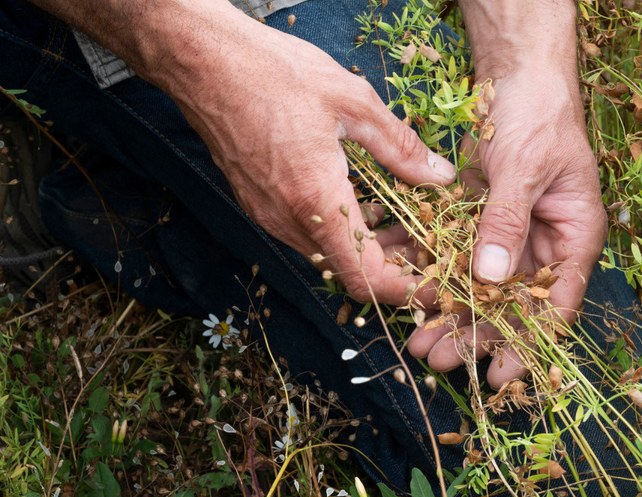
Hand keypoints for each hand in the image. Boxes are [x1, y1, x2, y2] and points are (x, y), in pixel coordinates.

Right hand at [148, 7, 456, 304]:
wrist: (202, 61)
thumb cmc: (273, 73)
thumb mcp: (353, 102)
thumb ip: (399, 147)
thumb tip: (439, 176)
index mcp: (315, 199)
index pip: (365, 277)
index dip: (405, 290)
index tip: (435, 283)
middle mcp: (287, 219)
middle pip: (350, 272)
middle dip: (395, 266)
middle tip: (431, 243)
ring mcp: (268, 215)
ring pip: (329, 254)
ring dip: (368, 248)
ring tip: (405, 221)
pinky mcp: (258, 205)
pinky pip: (307, 234)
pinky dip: (341, 231)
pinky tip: (364, 203)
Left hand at [406, 69, 606, 388]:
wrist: (519, 74)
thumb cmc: (539, 114)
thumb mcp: (525, 168)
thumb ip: (507, 221)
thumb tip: (491, 279)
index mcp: (572, 238)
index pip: (555, 308)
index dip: (529, 347)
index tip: (500, 377)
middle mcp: (540, 244)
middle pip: (508, 305)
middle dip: (472, 334)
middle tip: (436, 359)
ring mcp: (507, 233)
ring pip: (475, 286)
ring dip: (444, 311)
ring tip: (413, 338)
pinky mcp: (476, 219)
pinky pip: (449, 251)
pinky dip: (424, 264)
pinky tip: (396, 280)